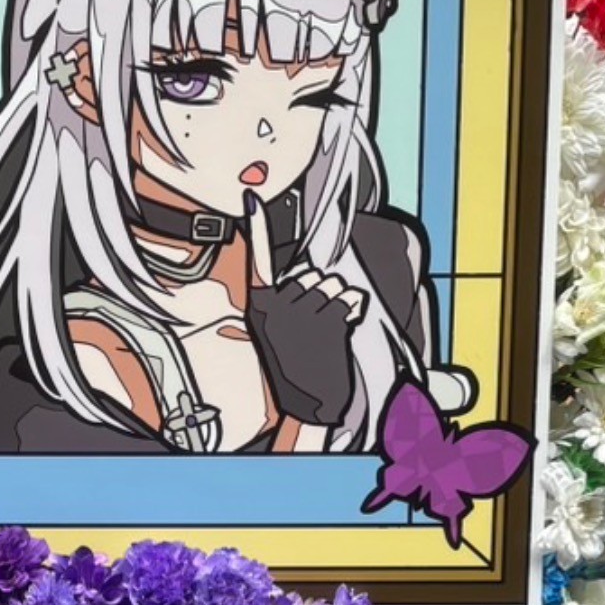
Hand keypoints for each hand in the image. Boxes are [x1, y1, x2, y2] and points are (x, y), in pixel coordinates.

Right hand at [241, 189, 364, 427]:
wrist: (312, 406)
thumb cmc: (296, 369)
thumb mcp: (277, 334)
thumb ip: (286, 302)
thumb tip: (312, 277)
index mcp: (259, 308)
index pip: (258, 261)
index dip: (257, 228)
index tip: (250, 198)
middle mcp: (275, 308)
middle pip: (310, 275)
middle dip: (320, 294)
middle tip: (314, 327)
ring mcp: (301, 314)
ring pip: (333, 286)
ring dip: (338, 304)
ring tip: (328, 333)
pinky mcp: (327, 322)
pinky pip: (350, 298)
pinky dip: (354, 310)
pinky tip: (343, 330)